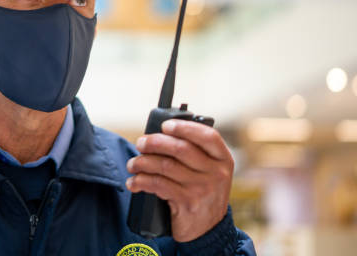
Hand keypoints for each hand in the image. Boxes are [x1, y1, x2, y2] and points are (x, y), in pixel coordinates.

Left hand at [125, 119, 233, 241]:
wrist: (208, 231)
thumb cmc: (203, 192)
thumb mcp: (211, 172)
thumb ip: (196, 153)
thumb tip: (160, 134)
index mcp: (223, 159)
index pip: (208, 136)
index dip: (185, 127)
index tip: (165, 125)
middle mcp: (216, 173)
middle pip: (181, 148)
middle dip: (155, 142)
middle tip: (141, 143)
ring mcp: (202, 189)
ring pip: (165, 166)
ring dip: (143, 162)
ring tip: (133, 164)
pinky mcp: (187, 203)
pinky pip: (158, 185)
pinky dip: (141, 181)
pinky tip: (134, 182)